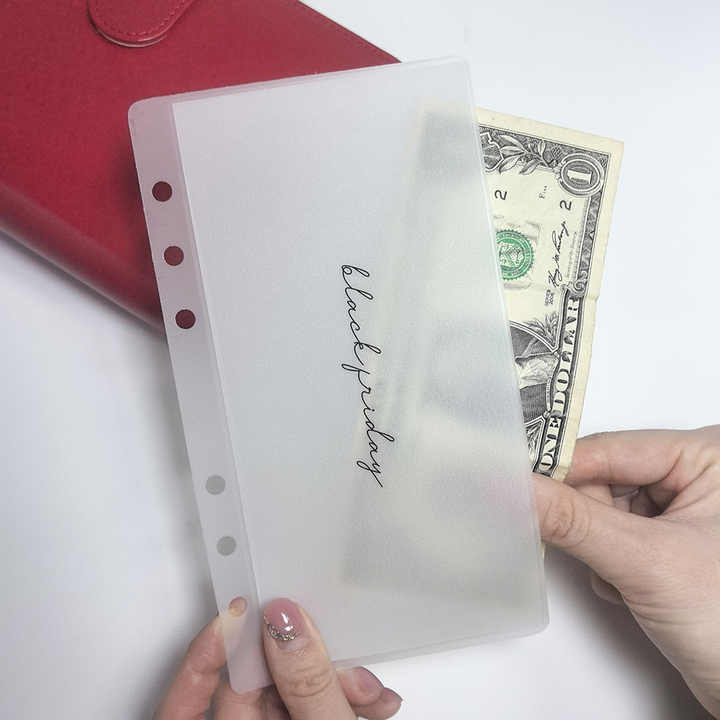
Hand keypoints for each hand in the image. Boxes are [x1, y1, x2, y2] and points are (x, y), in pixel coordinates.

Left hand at [154, 597, 401, 718]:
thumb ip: (307, 688)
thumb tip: (284, 623)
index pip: (186, 704)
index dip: (207, 653)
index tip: (236, 612)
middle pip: (249, 695)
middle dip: (301, 666)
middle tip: (334, 655)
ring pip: (286, 703)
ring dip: (333, 686)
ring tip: (368, 693)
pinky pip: (307, 715)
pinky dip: (341, 706)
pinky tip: (368, 702)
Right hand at [534, 427, 719, 716]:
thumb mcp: (648, 561)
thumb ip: (575, 521)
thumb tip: (520, 489)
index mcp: (708, 457)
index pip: (612, 448)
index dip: (561, 466)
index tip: (514, 478)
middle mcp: (696, 477)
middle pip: (602, 476)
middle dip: (585, 516)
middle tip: (578, 541)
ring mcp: (681, 511)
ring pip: (601, 508)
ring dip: (596, 544)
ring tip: (621, 575)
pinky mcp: (667, 542)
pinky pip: (610, 533)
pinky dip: (606, 560)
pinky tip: (628, 585)